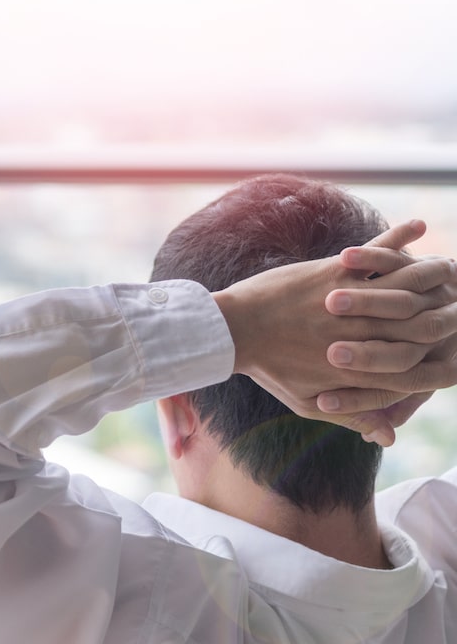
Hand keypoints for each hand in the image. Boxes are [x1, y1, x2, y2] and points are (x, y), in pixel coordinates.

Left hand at [211, 221, 456, 444]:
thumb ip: (353, 416)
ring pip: (404, 287)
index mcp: (359, 368)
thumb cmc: (267, 368)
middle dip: (445, 313)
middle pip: (420, 324)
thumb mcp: (308, 403)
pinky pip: (374, 254)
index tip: (454, 349)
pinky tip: (419, 227)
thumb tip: (390, 438)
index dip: (440, 357)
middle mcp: (361, 333)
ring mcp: (350, 300)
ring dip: (431, 273)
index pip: (415, 367)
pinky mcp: (333, 272)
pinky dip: (397, 238)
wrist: (230, 330)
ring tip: (453, 267)